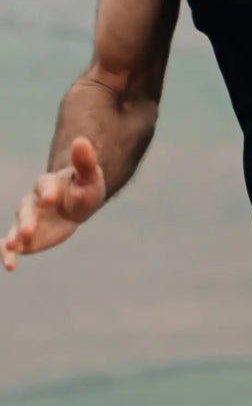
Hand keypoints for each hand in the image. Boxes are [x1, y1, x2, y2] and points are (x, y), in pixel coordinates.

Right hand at [1, 138, 105, 271]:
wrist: (73, 203)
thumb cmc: (83, 189)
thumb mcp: (89, 178)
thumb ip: (85, 163)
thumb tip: (83, 141)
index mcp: (49, 185)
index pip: (45, 187)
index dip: (48, 192)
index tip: (52, 199)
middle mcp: (33, 201)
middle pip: (27, 209)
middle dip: (28, 220)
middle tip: (28, 232)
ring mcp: (28, 219)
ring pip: (17, 227)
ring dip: (14, 237)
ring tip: (11, 248)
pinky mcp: (27, 237)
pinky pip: (15, 244)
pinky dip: (9, 253)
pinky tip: (7, 264)